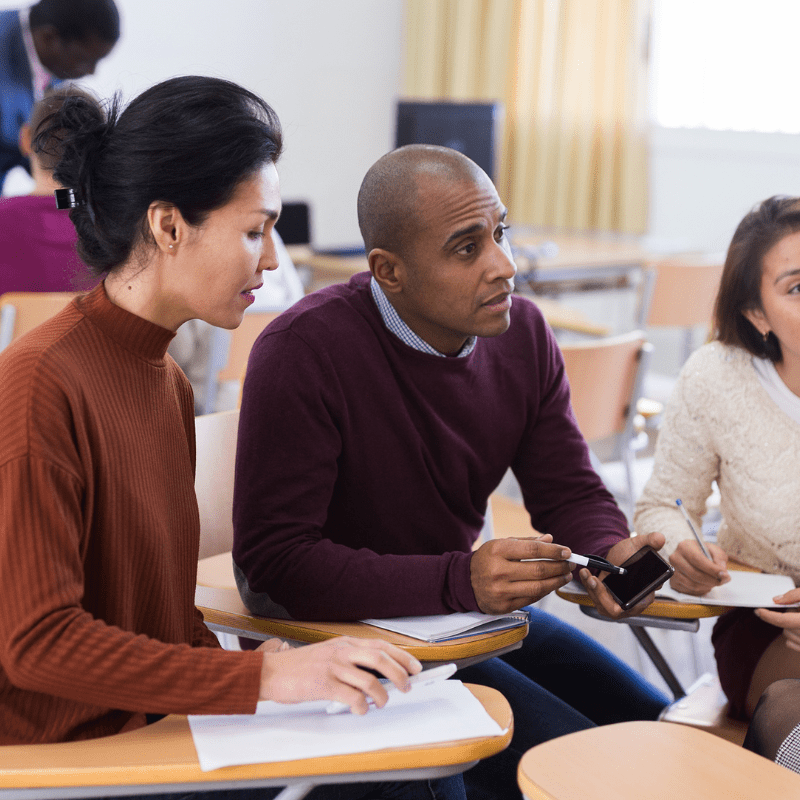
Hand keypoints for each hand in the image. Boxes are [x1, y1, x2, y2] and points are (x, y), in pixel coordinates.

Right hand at [259, 636, 421, 713]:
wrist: (271, 671)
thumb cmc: (300, 667)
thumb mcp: (328, 655)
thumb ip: (350, 661)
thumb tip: (377, 676)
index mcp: (344, 643)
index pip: (381, 645)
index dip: (402, 656)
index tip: (415, 666)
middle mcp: (341, 652)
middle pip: (380, 659)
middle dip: (399, 674)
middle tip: (407, 687)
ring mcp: (333, 667)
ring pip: (369, 679)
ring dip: (382, 695)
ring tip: (382, 703)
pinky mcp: (323, 684)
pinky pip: (352, 697)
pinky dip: (362, 706)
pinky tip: (360, 710)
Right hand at [469, 535, 572, 613]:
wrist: (465, 582)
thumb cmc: (487, 560)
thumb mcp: (501, 544)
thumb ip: (526, 542)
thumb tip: (550, 539)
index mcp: (497, 550)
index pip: (533, 550)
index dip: (554, 551)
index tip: (567, 552)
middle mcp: (498, 571)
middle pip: (539, 569)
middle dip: (559, 567)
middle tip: (570, 564)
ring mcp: (500, 590)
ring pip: (538, 586)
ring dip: (556, 581)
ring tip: (565, 576)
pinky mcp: (503, 605)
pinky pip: (531, 598)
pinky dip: (545, 591)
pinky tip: (551, 585)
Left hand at [579, 531, 665, 618]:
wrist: (622, 554)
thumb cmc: (633, 552)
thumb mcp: (640, 543)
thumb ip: (650, 541)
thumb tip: (660, 538)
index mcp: (646, 593)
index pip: (636, 605)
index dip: (623, 600)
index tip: (611, 585)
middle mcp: (633, 603)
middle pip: (615, 609)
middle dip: (601, 595)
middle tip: (592, 579)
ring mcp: (619, 603)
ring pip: (602, 605)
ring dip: (592, 590)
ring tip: (585, 573)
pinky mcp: (607, 600)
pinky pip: (596, 599)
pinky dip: (588, 587)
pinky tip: (585, 574)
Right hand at [668, 540, 728, 594]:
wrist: (689, 555)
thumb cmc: (701, 552)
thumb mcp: (713, 550)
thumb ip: (719, 558)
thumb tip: (722, 572)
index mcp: (684, 547)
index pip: (698, 560)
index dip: (712, 569)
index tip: (724, 575)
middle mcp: (675, 558)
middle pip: (695, 574)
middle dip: (711, 580)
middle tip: (722, 581)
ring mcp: (672, 571)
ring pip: (692, 584)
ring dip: (707, 586)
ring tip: (714, 582)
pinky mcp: (673, 582)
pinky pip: (689, 591)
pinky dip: (701, 591)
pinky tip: (705, 585)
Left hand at [756, 588, 799, 650]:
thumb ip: (794, 596)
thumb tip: (776, 600)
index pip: (782, 621)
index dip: (768, 615)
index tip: (758, 610)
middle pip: (784, 627)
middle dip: (786, 617)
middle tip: (797, 610)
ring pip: (788, 636)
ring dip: (789, 626)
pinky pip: (792, 644)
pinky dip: (794, 637)